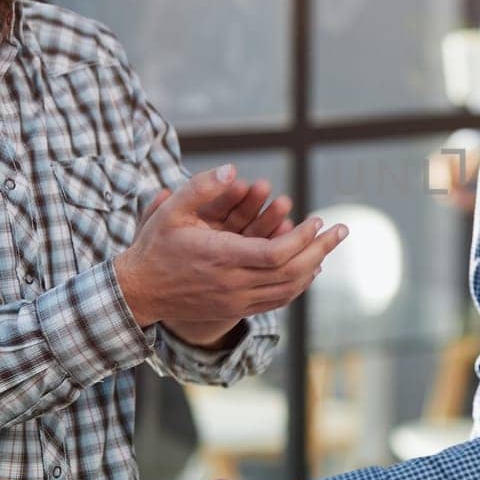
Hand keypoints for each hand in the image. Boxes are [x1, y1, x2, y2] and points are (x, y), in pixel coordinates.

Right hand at [114, 165, 347, 333]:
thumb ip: (201, 188)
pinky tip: (309, 270)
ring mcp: (235, 301)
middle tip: (342, 230)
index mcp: (221, 259)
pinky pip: (276, 301)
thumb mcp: (171, 211)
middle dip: (320, 250)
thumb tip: (233, 169)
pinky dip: (298, 285)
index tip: (317, 221)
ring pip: (288, 290)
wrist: (138, 292)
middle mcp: (233, 285)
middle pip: (291, 273)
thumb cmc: (155, 247)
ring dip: (313, 267)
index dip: (303, 239)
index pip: (277, 254)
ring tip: (329, 247)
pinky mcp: (235, 310)